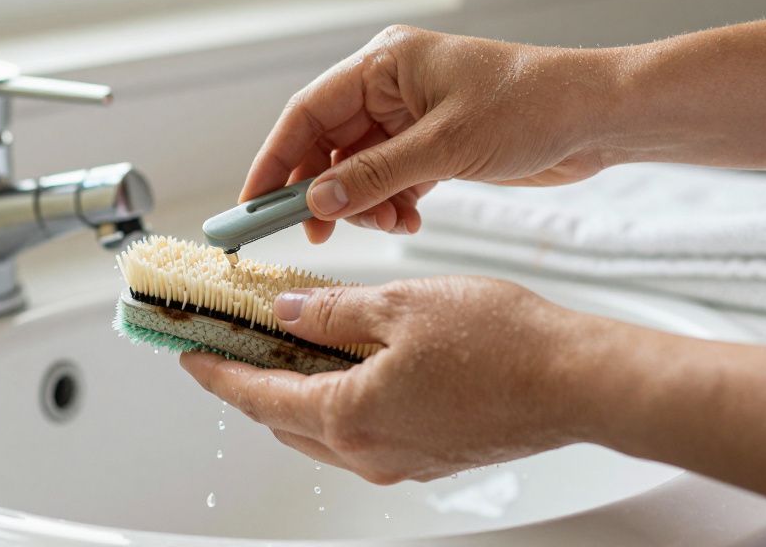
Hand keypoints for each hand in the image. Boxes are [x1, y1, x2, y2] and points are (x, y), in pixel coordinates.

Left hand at [179, 276, 602, 482]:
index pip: (257, 397)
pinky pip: (362, 432)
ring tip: (290, 344)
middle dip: (253, 382)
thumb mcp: (400, 306)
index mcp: (350, 415)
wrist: (576, 381)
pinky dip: (338, 400)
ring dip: (296, 391)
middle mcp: (368, 451)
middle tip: (235, 342)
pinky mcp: (429, 456)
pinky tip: (348, 361)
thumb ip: (332, 313)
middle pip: (284, 420)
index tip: (189, 354)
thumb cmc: (502, 342)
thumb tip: (286, 314)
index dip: (216, 373)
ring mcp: (400, 460)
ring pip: (322, 430)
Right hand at [242, 25, 616, 242]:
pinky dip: (392, 203)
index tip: (253, 204)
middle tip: (316, 233)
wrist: (597, 117)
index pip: (307, 113)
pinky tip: (409, 220)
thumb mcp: (445, 146)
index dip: (274, 159)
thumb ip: (376, 175)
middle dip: (322, 190)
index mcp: (384, 64)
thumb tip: (317, 202)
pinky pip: (391, 177)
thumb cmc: (530, 107)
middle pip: (328, 143)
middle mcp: (391, 86)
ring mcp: (412, 116)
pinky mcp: (435, 143)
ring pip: (359, 167)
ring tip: (389, 224)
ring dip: (364, 203)